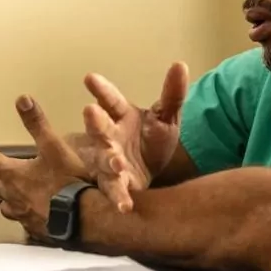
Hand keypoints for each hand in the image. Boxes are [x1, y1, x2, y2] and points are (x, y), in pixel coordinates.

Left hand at [0, 95, 82, 238]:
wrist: (84, 215)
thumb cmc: (68, 181)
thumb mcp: (54, 146)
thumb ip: (37, 124)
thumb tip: (22, 99)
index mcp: (14, 174)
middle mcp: (13, 195)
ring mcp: (23, 214)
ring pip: (6, 205)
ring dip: (7, 197)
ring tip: (13, 193)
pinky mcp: (36, 227)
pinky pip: (23, 220)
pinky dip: (23, 213)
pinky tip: (33, 211)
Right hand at [81, 62, 188, 212]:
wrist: (153, 171)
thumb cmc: (153, 138)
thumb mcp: (167, 115)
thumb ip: (173, 93)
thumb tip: (180, 64)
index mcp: (121, 116)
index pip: (110, 100)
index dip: (101, 90)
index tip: (90, 78)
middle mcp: (110, 138)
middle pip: (100, 128)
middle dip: (95, 122)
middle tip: (90, 111)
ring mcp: (110, 161)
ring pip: (104, 160)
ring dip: (108, 161)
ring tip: (116, 161)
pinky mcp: (116, 185)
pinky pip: (116, 191)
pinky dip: (119, 198)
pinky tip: (125, 206)